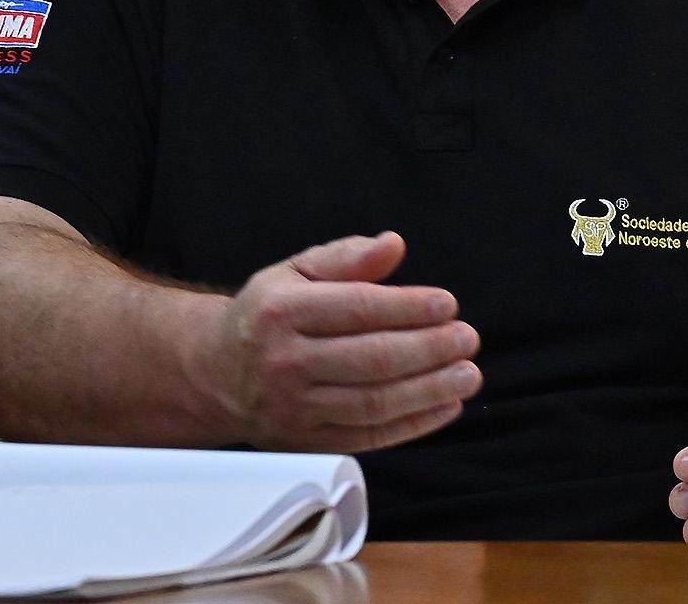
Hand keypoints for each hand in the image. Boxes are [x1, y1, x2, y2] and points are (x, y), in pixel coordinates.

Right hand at [196, 231, 481, 452]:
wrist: (219, 373)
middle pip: (371, 359)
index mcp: (281, 312)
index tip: (448, 304)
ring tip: (468, 374)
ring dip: (430, 390)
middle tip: (467, 339)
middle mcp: (285, 363)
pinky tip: (446, 405)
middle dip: (428, 349)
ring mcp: (295, 409)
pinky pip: (370, 437)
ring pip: (374, 403)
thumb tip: (393, 244)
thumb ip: (346, 257)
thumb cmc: (269, 315)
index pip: (357, 309)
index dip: (408, 307)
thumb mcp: (296, 272)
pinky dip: (414, 424)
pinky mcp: (308, 443)